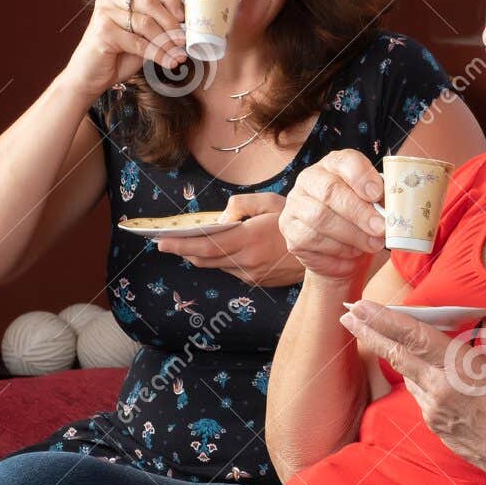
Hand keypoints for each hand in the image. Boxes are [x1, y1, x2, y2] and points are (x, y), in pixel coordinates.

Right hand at [62, 0, 188, 97]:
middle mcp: (111, 1)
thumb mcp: (143, 38)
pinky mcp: (102, 31)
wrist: (90, 78)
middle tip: (184, 42)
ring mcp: (104, 14)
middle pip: (151, 3)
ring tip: (178, 56)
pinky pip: (138, 42)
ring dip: (167, 42)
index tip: (184, 18)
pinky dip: (157, 54)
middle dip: (171, 25)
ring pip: (146, 23)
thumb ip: (159, 28)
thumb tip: (188, 28)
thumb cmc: (118, 58)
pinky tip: (168, 62)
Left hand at [155, 193, 301, 286]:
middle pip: (204, 259)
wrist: (324, 252)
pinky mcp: (256, 282)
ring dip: (199, 256)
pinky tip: (213, 250)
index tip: (160, 241)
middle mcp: (247, 262)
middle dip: (182, 251)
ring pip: (216, 266)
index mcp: (249, 239)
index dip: (180, 244)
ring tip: (183, 245)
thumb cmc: (296, 221)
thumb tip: (219, 220)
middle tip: (163, 243)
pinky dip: (219, 260)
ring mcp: (251, 275)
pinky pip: (230, 269)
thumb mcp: (270, 202)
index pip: (205, 245)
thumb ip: (240, 206)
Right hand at [278, 150, 387, 281]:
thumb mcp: (375, 206)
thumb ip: (382, 201)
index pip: (344, 161)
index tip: (378, 195)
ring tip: (373, 245)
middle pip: (330, 191)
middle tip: (381, 228)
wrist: (342, 254)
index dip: (362, 177)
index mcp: (334, 166)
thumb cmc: (362, 222)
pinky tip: (353, 253)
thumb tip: (396, 209)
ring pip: (320, 219)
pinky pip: (313, 241)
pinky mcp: (290, 232)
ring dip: (352, 235)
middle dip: (359, 212)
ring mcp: (295, 206)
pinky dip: (338, 250)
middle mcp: (309, 180)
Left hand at [340, 299, 485, 479]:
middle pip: (395, 354)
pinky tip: (431, 375)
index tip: (361, 306)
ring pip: (408, 375)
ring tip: (389, 338)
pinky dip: (420, 379)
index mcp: (457, 366)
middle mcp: (438, 388)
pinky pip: (421, 395)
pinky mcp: (434, 425)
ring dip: (397, 356)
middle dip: (369, 332)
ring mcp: (432, 409)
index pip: (411, 336)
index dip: (383, 319)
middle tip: (348, 315)